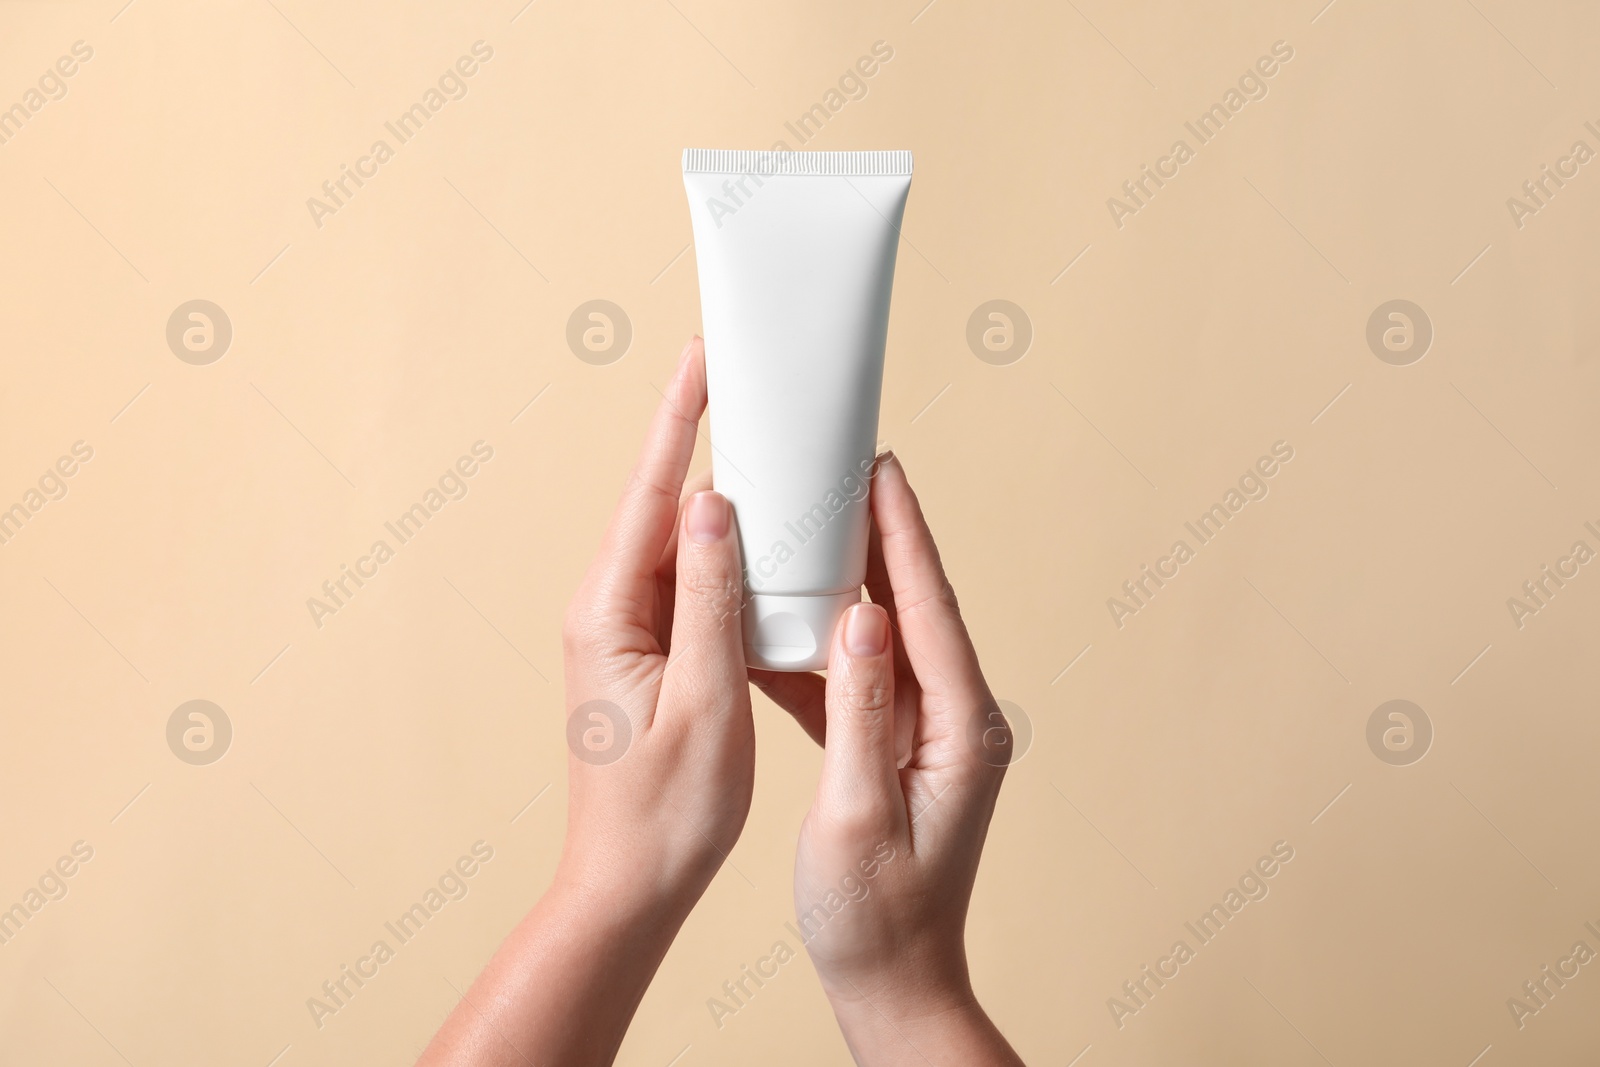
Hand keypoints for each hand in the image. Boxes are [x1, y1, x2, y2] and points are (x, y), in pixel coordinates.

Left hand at [418, 336, 752, 1066]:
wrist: (628, 884)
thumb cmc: (666, 812)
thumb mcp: (705, 702)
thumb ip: (708, 598)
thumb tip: (713, 504)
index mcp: (608, 614)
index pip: (650, 494)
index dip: (679, 420)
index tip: (702, 357)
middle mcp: (603, 610)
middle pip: (662, 506)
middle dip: (706, 442)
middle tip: (750, 384)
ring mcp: (620, 630)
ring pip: (678, 544)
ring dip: (724, 505)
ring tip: (771, 452)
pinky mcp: (642, 651)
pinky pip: (686, 584)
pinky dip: (725, 560)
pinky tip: (762, 546)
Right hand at [753, 452, 1024, 1064]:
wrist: (894, 984)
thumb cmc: (876, 917)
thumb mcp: (858, 815)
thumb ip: (860, 714)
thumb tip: (860, 620)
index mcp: (961, 730)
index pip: (931, 611)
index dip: (903, 536)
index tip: (881, 470)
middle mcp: (957, 722)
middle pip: (917, 609)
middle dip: (885, 537)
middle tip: (853, 468)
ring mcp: (929, 736)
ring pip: (888, 638)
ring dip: (854, 584)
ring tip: (817, 525)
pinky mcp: (899, 752)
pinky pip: (862, 680)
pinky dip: (826, 647)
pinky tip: (788, 623)